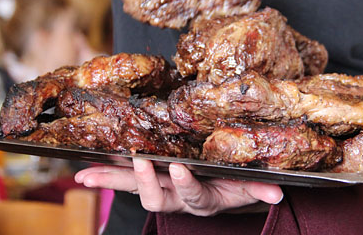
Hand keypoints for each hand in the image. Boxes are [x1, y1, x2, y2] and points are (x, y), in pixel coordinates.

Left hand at [75, 159, 283, 215]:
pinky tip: (84, 169)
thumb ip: (257, 190)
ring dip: (110, 181)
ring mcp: (157, 188)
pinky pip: (121, 178)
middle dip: (145, 181)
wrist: (209, 196)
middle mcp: (174, 196)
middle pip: (155, 196)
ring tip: (86, 176)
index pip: (192, 193)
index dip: (186, 184)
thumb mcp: (243, 189)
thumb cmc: (227, 188)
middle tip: (138, 163)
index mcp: (199, 198)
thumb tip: (278, 194)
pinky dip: (103, 173)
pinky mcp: (144, 180)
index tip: (180, 168)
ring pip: (131, 188)